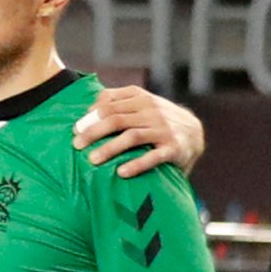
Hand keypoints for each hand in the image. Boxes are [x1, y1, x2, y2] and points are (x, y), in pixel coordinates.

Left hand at [78, 84, 203, 178]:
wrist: (194, 133)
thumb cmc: (156, 120)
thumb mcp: (140, 104)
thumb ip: (117, 102)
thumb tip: (89, 109)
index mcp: (140, 98)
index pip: (109, 104)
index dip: (90, 117)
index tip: (76, 130)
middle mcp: (152, 111)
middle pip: (115, 119)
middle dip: (93, 132)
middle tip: (76, 146)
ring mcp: (164, 129)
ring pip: (131, 136)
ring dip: (109, 148)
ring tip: (92, 160)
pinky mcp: (174, 148)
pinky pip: (154, 156)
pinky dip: (137, 164)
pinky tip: (121, 173)